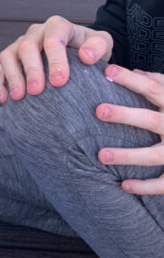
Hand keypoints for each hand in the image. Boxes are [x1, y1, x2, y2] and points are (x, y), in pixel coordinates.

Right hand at [0, 15, 112, 102]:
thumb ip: (99, 46)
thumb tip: (86, 56)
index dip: (55, 59)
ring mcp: (20, 45)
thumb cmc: (90, 50)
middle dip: (31, 70)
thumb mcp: (103, 44)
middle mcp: (36, 33)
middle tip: (37, 92)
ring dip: (12, 77)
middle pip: (26, 46)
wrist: (81, 54)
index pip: (54, 38)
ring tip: (19, 97)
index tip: (60, 81)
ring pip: (7, 56)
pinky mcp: (11, 60)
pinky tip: (6, 100)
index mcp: (57, 26)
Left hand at [96, 66, 163, 193]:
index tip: (108, 71)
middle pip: (151, 120)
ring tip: (101, 155)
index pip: (153, 89)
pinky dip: (145, 186)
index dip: (131, 80)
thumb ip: (160, 84)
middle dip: (125, 115)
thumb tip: (136, 72)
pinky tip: (124, 185)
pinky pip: (163, 183)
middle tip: (99, 110)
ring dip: (128, 156)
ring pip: (154, 155)